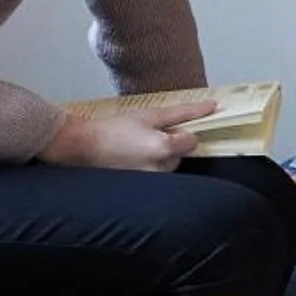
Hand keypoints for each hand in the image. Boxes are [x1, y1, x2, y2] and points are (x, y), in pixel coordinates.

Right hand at [40, 98, 212, 171]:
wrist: (84, 147)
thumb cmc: (116, 128)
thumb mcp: (150, 115)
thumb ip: (183, 112)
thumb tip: (211, 107)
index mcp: (165, 149)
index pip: (193, 141)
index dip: (183, 132)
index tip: (167, 128)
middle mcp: (161, 169)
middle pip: (181, 155)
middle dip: (171, 144)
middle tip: (147, 135)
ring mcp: (150, 180)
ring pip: (168, 165)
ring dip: (160, 156)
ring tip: (137, 146)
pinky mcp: (140, 187)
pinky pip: (155, 175)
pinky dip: (149, 166)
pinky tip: (132, 158)